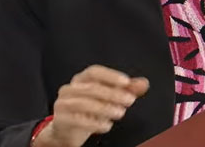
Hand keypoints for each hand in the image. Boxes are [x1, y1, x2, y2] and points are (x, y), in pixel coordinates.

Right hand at [33, 65, 149, 146]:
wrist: (66, 132)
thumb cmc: (87, 112)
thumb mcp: (108, 99)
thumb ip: (126, 90)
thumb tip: (143, 83)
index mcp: (81, 80)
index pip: (94, 72)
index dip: (110, 76)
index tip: (126, 82)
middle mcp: (70, 89)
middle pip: (92, 87)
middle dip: (113, 93)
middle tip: (129, 100)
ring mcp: (63, 104)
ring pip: (84, 103)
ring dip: (105, 108)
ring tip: (120, 113)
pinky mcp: (60, 119)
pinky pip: (77, 120)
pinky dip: (94, 123)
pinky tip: (106, 126)